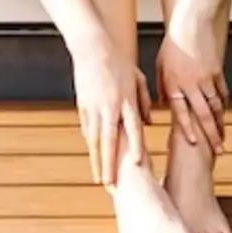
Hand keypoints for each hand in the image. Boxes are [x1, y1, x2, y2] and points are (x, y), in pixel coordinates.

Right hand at [71, 46, 151, 185]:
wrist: (92, 47)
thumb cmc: (119, 62)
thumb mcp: (137, 79)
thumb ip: (144, 102)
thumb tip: (148, 123)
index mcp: (125, 99)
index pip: (132, 126)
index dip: (135, 145)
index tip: (138, 163)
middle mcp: (109, 106)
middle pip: (110, 140)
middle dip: (110, 164)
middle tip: (110, 185)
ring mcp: (93, 108)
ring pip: (95, 140)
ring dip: (97, 161)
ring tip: (100, 179)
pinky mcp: (83, 106)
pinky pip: (88, 129)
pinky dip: (91, 145)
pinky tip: (94, 158)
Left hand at [156, 9, 226, 152]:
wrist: (192, 23)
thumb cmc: (172, 45)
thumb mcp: (160, 66)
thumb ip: (163, 88)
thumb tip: (165, 106)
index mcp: (174, 83)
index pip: (182, 112)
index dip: (189, 130)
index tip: (196, 145)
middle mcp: (191, 83)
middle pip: (204, 114)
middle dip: (212, 135)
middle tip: (219, 151)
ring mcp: (206, 77)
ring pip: (216, 106)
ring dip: (220, 124)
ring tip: (223, 138)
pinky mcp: (217, 71)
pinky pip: (222, 93)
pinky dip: (224, 105)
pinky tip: (224, 115)